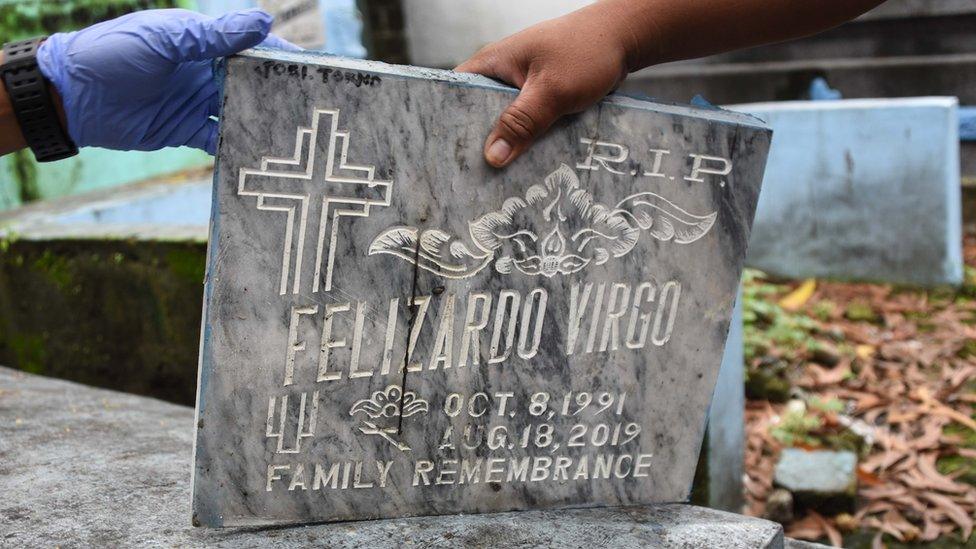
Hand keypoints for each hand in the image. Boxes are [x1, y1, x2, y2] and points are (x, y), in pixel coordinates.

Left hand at [36, 8, 297, 154]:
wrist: (73, 95)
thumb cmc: (115, 53)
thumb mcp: (166, 38)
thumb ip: (213, 35)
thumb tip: (264, 22)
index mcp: (203, 43)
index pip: (252, 47)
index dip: (281, 55)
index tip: (310, 68)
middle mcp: (206, 72)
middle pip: (253, 82)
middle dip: (280, 92)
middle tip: (312, 106)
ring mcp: (199, 102)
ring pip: (242, 112)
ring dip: (263, 121)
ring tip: (294, 133)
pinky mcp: (188, 131)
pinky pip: (221, 140)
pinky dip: (238, 147)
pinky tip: (259, 154)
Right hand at [455, 3, 634, 167]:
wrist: (626, 39)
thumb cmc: (586, 52)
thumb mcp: (552, 91)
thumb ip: (522, 123)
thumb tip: (492, 158)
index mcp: (492, 64)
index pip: (454, 96)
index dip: (447, 126)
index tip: (446, 159)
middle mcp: (502, 76)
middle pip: (478, 116)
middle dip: (479, 145)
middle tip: (471, 182)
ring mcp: (522, 88)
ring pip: (506, 124)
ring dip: (508, 147)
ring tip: (497, 182)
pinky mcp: (541, 98)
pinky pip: (528, 125)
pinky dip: (528, 142)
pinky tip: (527, 167)